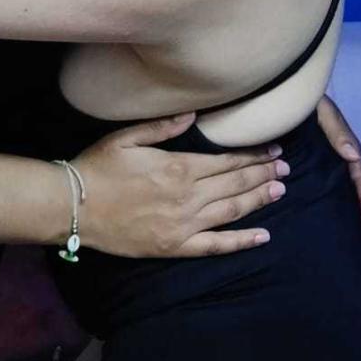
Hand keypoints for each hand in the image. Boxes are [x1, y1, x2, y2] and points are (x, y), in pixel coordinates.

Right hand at [72, 113, 286, 258]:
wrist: (74, 207)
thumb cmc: (97, 168)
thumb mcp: (126, 137)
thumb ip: (163, 126)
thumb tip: (194, 114)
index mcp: (178, 167)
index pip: (226, 160)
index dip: (252, 155)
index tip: (273, 150)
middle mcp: (188, 197)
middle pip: (235, 184)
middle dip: (262, 174)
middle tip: (286, 168)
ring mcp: (184, 224)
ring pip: (232, 211)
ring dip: (259, 200)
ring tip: (280, 190)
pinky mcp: (176, 246)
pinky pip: (216, 245)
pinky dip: (241, 241)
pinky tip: (262, 236)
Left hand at [317, 95, 360, 257]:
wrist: (282, 94)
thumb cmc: (301, 101)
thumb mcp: (320, 110)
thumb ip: (337, 131)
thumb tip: (354, 156)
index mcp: (344, 149)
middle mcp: (344, 161)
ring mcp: (334, 167)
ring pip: (355, 198)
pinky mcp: (320, 171)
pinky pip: (339, 194)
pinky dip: (350, 214)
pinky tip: (355, 233)